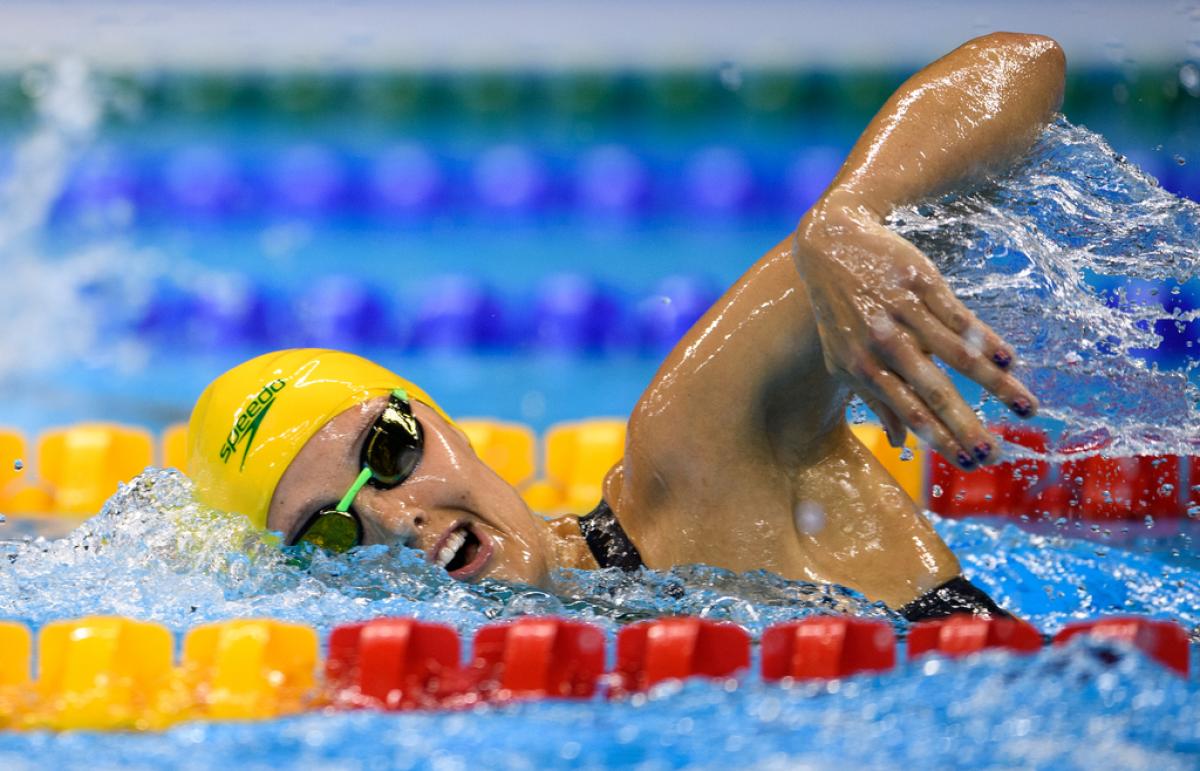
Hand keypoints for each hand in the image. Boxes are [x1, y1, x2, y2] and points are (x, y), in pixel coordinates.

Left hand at [793, 190, 1037, 468]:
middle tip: (997, 452)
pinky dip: (987, 341)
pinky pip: (960, 317)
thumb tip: (897, 445)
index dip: (941, 440)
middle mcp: (885, 344)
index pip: (909, 412)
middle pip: (934, 392)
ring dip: (996, 386)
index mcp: (865, 368)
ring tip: (1028, 407)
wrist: (833, 245)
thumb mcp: (843, 360)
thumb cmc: (840, 312)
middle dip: (968, 426)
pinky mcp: (922, 283)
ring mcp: (905, 312)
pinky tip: (1011, 362)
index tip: (970, 462)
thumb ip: (872, 402)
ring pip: (958, 356)